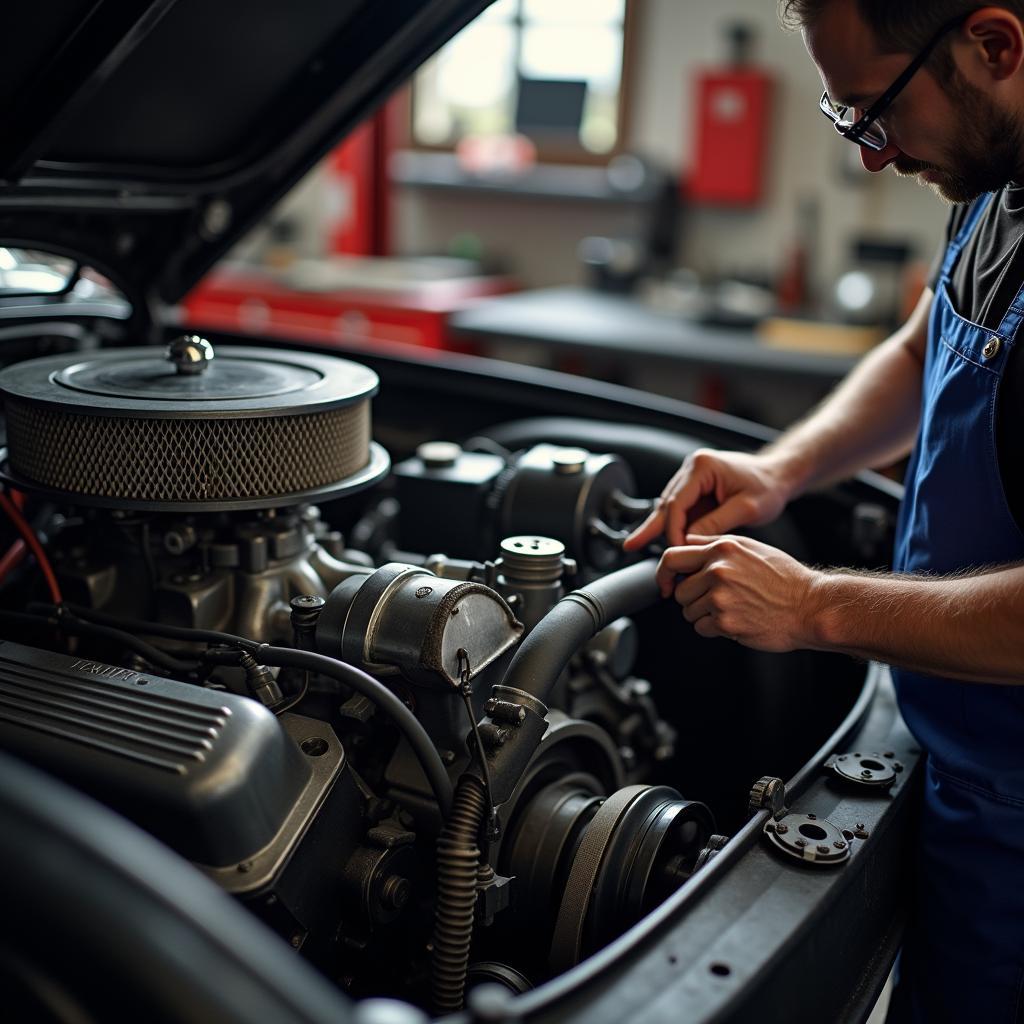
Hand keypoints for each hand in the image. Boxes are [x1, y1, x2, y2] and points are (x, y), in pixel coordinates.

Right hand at [623, 449, 794, 551]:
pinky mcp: (695, 491)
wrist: (778, 475)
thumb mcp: (747, 508)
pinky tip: (651, 540)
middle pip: (665, 504)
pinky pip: (677, 511)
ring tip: (633, 546)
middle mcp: (691, 469)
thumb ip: (716, 523)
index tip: (678, 552)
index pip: (677, 502)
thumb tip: (689, 542)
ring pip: (667, 508)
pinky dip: (668, 527)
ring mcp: (691, 479)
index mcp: (702, 467)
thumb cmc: (768, 487)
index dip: (674, 530)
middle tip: (631, 547)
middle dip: (652, 530)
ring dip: (655, 530)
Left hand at [655, 535, 823, 652]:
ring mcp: (720, 597)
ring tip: (731, 608)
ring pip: (688, 611)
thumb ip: (715, 542)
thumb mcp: (750, 546)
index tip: (665, 583)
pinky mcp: (725, 622)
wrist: (810, 606)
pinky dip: (713, 628)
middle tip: (714, 599)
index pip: (672, 558)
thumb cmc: (784, 578)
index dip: (663, 573)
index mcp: (721, 550)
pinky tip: (734, 620)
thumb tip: (686, 541)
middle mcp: (718, 571)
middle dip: (691, 598)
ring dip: (703, 614)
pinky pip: (700, 628)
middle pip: (679, 590)